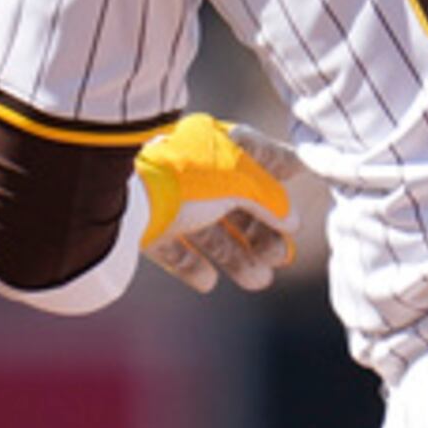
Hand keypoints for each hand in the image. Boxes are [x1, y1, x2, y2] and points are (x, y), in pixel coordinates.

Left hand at [136, 113, 304, 293]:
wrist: (122, 194)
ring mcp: (168, 200)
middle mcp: (192, 171)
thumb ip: (269, 198)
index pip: (256, 155)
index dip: (281, 169)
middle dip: (261, 232)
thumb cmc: (187, 176)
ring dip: (237, 257)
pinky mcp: (146, 228)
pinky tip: (208, 281)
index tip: (304, 180)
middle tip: (279, 258)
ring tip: (258, 281)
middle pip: (236, 204)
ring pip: (209, 231)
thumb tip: (290, 221)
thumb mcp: (239, 180)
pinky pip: (175, 249)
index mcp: (214, 146)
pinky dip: (193, 266)